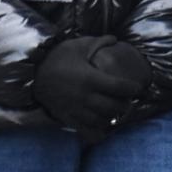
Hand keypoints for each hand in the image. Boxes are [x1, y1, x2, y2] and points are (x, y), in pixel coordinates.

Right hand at [33, 36, 147, 134]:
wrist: (33, 73)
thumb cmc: (57, 57)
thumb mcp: (77, 45)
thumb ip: (98, 42)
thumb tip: (115, 39)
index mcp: (91, 79)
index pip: (120, 87)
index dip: (133, 89)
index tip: (139, 87)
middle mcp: (86, 97)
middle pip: (115, 107)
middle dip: (125, 104)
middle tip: (127, 99)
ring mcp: (77, 110)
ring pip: (103, 120)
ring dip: (113, 117)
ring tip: (115, 111)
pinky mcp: (69, 118)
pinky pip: (88, 132)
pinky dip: (98, 132)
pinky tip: (102, 126)